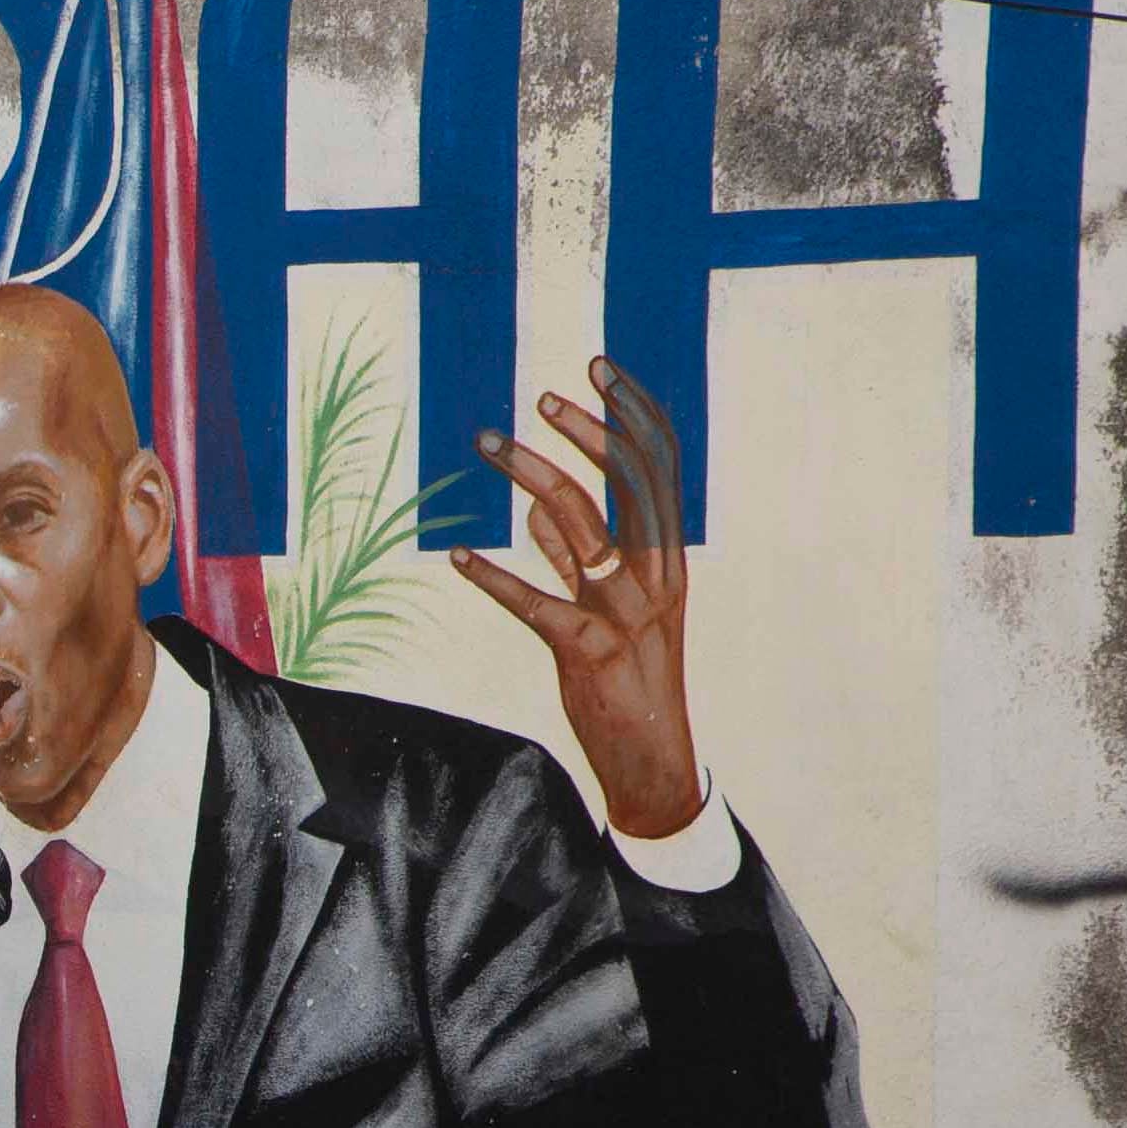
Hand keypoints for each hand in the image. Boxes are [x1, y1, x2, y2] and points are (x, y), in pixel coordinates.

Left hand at [457, 360, 708, 843]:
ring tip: (489, 443)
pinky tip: (458, 556)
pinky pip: (535, 604)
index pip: (658, 467)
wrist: (652, 757)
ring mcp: (624, 614)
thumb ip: (576, 558)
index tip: (595, 370)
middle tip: (539, 400)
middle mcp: (656, 577)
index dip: (630, 412)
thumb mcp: (611, 609)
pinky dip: (495, 578)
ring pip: (582, 527)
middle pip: (628, 482)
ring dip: (532, 478)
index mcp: (668, 559)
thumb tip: (536, 510)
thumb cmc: (630, 679)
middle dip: (584, 432)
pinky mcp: (587, 652)